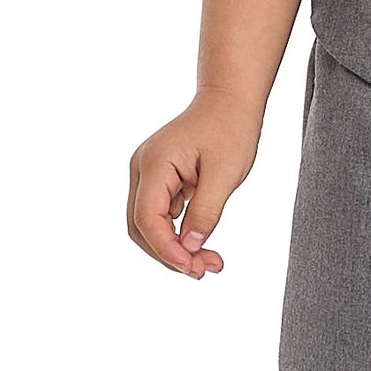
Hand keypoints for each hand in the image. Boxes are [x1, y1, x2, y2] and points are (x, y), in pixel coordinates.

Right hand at [126, 94, 262, 279]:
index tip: (192, 267)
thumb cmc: (230, 129)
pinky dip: (178, 234)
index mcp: (155, 163)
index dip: (166, 248)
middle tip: (203, 271)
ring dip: (174, 248)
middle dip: (169, 254)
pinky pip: (161, 215)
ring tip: (210, 263)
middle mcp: (142, 169)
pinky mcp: (159, 180)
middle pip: (141, 226)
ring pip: (149, 225)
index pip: (147, 217)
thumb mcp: (225, 174)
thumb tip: (189, 249)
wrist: (230, 100)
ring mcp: (148, 174)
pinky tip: (203, 246)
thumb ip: (206, 212)